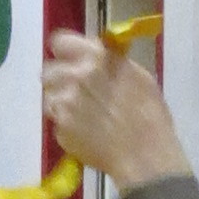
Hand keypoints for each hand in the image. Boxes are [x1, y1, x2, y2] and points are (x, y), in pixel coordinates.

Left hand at [43, 31, 187, 192]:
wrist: (144, 156)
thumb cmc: (150, 114)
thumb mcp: (139, 76)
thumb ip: (112, 62)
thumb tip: (99, 55)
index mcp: (94, 59)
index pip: (59, 42)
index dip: (66, 51)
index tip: (73, 59)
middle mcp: (73, 78)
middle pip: (48, 71)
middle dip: (60, 79)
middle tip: (77, 90)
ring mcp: (63, 106)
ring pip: (49, 97)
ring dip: (61, 102)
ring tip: (82, 114)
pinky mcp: (59, 130)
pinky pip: (56, 122)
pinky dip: (67, 125)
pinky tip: (86, 132)